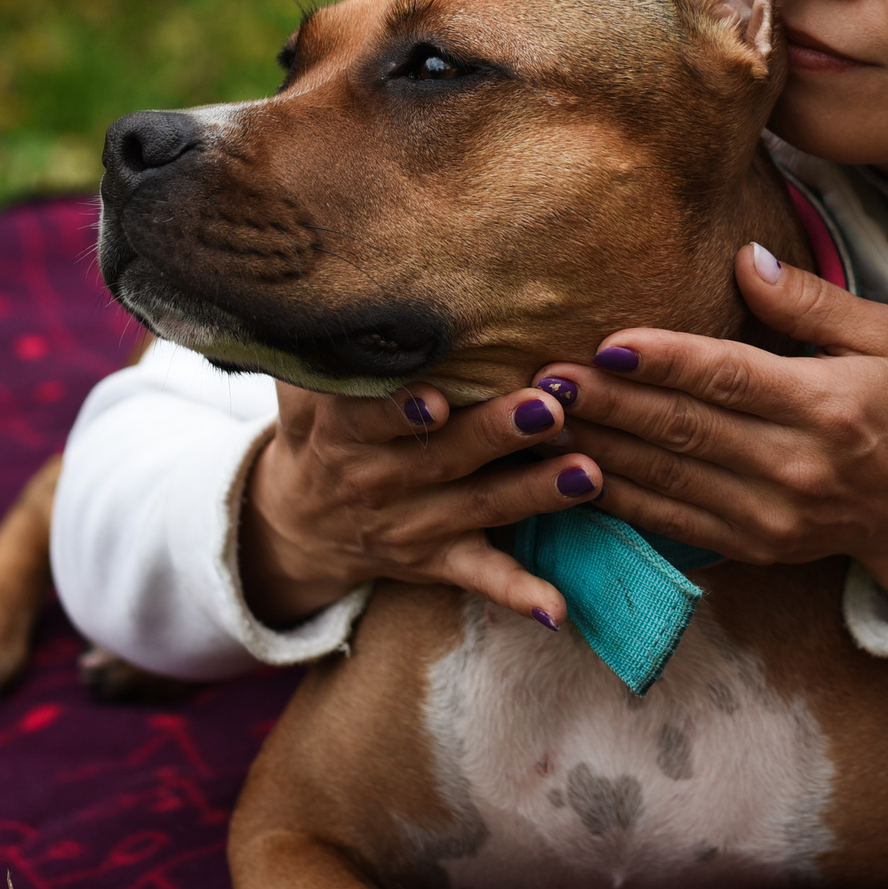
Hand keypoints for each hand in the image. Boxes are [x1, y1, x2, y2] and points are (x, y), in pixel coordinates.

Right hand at [240, 379, 607, 629]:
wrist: (298, 521)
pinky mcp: (437, 561)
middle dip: (498, 433)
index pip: (370, 419)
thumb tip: (343, 279)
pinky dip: (520, 594)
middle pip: (444, 458)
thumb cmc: (319, 429)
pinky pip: (482, 578)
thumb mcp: (303, 389)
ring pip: (480, 509)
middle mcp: (380, 482)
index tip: (439, 397)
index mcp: (344, 433)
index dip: (403, 410)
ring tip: (589, 473)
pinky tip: (559, 608)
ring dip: (534, 496)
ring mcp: (412, 526)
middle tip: (549, 408)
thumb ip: (325, 347)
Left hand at [540, 243, 887, 624]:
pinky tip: (575, 472)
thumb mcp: (884, 338)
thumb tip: (744, 258)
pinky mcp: (754, 548)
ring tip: (543, 419)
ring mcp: (772, 516)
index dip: (665, 361)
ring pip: (669, 478)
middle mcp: (796, 466)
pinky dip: (622, 498)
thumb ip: (810, 300)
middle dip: (610, 402)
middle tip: (547, 376)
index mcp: (828, 405)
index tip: (607, 342)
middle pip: (686, 429)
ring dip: (600, 449)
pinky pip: (674, 522)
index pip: (731, 377)